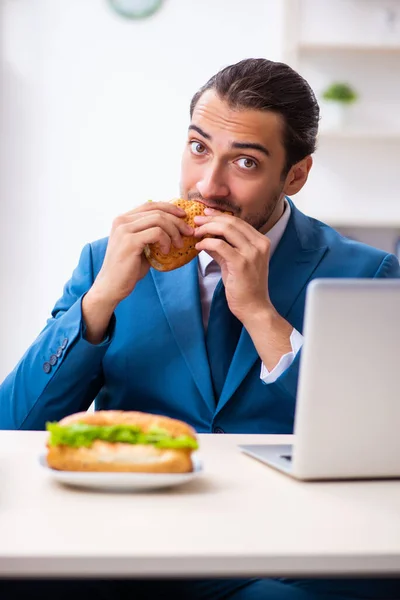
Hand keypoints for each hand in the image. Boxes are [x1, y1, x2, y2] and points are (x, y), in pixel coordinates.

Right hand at [92, 201, 193, 305]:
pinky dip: (166, 241)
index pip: (150, 205)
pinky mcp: (130, 241)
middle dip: (177, 221)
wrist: (112, 286)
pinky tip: (166, 251)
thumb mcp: (140, 246)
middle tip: (189, 232)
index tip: (183, 216)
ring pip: (159, 220)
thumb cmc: (128, 269)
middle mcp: (121, 221)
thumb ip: (151, 234)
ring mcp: (124, 230)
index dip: (170, 207)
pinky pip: (157, 233)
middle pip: (157, 211)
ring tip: (178, 244)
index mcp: (123, 219)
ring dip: (174, 232)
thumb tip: (175, 227)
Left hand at [193, 208, 273, 322]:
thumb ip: (224, 248)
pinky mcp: (241, 263)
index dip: (219, 216)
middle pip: (231, 222)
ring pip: (226, 230)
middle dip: (210, 219)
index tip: (205, 215)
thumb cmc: (245, 287)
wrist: (254, 307)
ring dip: (207, 229)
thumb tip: (206, 238)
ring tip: (195, 232)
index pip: (238, 221)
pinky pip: (220, 245)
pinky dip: (206, 243)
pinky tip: (199, 246)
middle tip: (195, 221)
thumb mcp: (235, 262)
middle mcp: (259, 244)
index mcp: (261, 241)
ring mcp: (252, 253)